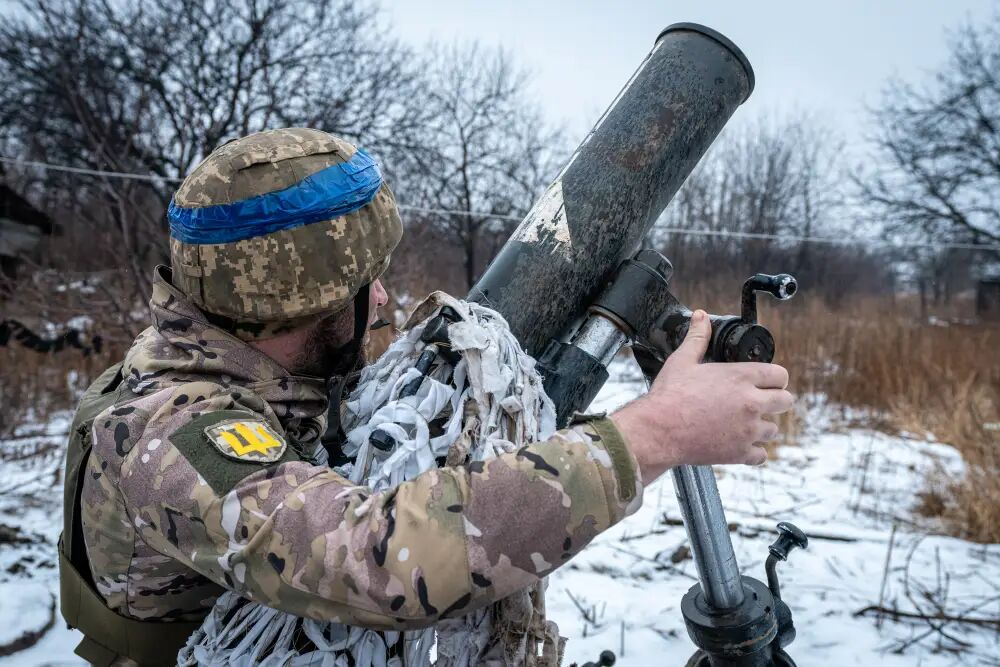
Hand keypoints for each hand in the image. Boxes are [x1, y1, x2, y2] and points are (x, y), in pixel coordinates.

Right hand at [610, 310, 793, 481]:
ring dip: (762, 426)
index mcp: (741, 377)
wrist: (658, 430)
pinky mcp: (740, 453)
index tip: (765, 382)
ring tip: (744, 423)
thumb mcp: (682, 360)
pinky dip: (752, 451)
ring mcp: (748, 430)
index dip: (774, 378)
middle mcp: (751, 402)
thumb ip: (698, 338)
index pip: (780, 375)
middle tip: (759, 402)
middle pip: (786, 401)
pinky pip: (761, 455)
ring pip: (774, 429)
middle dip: (775, 400)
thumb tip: (701, 316)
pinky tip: (739, 444)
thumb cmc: (669, 395)